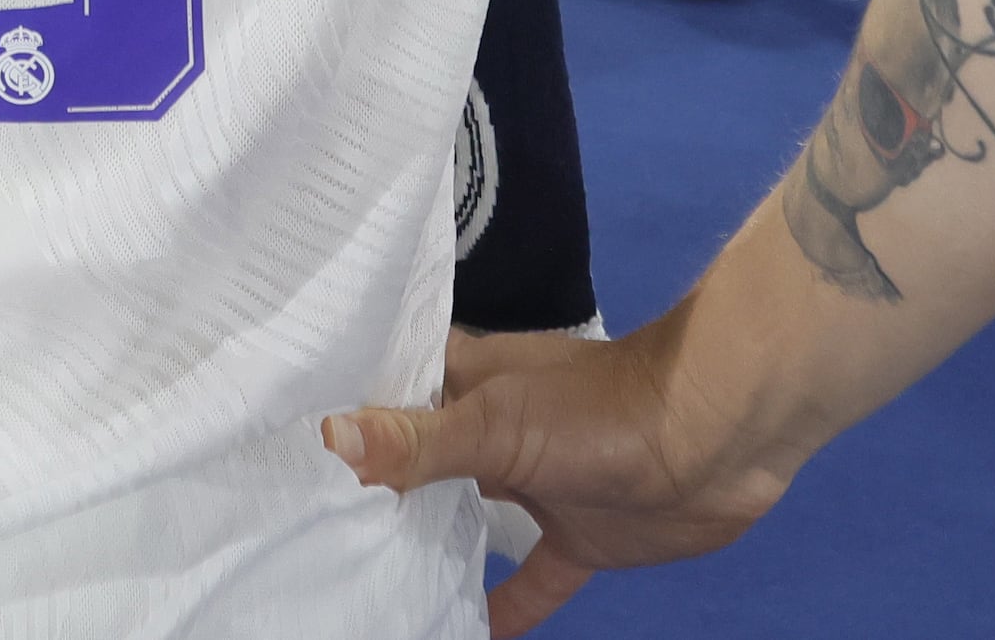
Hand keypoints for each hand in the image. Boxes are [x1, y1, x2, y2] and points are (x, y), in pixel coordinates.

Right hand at [326, 313, 773, 634]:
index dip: (338, 414)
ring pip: (465, 521)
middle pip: (418, 460)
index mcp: (466, 380)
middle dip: (371, 492)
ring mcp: (534, 483)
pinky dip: (503, 610)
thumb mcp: (499, 424)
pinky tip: (466, 636)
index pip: (385, 390)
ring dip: (428, 549)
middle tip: (305, 529)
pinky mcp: (575, 537)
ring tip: (364, 583)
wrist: (718, 438)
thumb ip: (420, 441)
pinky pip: (530, 581)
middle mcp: (490, 428)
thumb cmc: (600, 412)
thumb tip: (329, 437)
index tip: (277, 447)